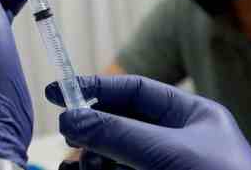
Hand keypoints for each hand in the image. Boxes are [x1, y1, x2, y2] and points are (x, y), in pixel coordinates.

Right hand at [46, 75, 250, 169]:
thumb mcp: (168, 152)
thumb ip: (118, 133)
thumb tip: (71, 119)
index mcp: (192, 117)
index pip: (136, 92)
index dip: (96, 88)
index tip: (58, 92)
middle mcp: (177, 142)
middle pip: (121, 125)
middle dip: (92, 131)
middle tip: (68, 137)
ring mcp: (166, 169)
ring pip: (116, 157)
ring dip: (92, 160)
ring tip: (77, 168)